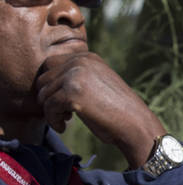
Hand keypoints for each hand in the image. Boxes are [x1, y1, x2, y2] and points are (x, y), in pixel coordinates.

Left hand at [33, 52, 165, 167]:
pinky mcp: (72, 94)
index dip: (51, 85)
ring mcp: (76, 76)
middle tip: (62, 112)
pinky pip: (48, 108)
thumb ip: (78, 77)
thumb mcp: (98, 84)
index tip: (62, 101)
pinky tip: (64, 127)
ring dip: (51, 111)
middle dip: (48, 97)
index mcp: (88, 57)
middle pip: (43, 78)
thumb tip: (45, 85)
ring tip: (65, 119)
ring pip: (44, 94)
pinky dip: (53, 121)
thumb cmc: (118, 110)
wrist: (136, 123)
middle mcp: (81, 62)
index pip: (50, 64)